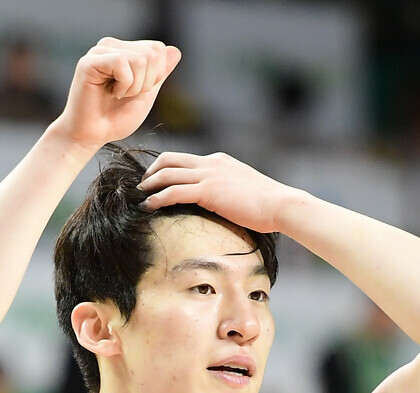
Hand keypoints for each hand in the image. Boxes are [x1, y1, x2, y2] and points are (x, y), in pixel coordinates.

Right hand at [54, 37, 180, 152]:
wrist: (91, 136)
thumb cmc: (114, 119)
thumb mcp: (145, 97)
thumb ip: (159, 74)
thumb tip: (175, 50)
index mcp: (125, 50)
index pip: (158, 49)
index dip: (156, 76)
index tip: (136, 92)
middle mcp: (112, 46)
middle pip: (152, 53)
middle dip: (146, 83)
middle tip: (126, 95)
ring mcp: (100, 51)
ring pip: (140, 60)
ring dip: (134, 87)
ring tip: (116, 95)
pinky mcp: (90, 61)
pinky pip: (122, 64)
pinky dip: (123, 85)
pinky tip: (110, 93)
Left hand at [139, 151, 288, 233]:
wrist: (279, 204)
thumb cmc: (266, 205)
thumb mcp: (242, 191)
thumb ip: (227, 192)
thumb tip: (220, 205)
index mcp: (219, 161)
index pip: (185, 159)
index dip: (165, 168)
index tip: (155, 181)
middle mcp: (211, 163)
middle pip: (170, 159)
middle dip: (151, 172)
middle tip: (142, 188)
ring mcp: (209, 175)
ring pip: (168, 173)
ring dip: (150, 185)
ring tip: (140, 198)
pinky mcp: (208, 191)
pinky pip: (174, 191)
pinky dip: (157, 198)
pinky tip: (148, 207)